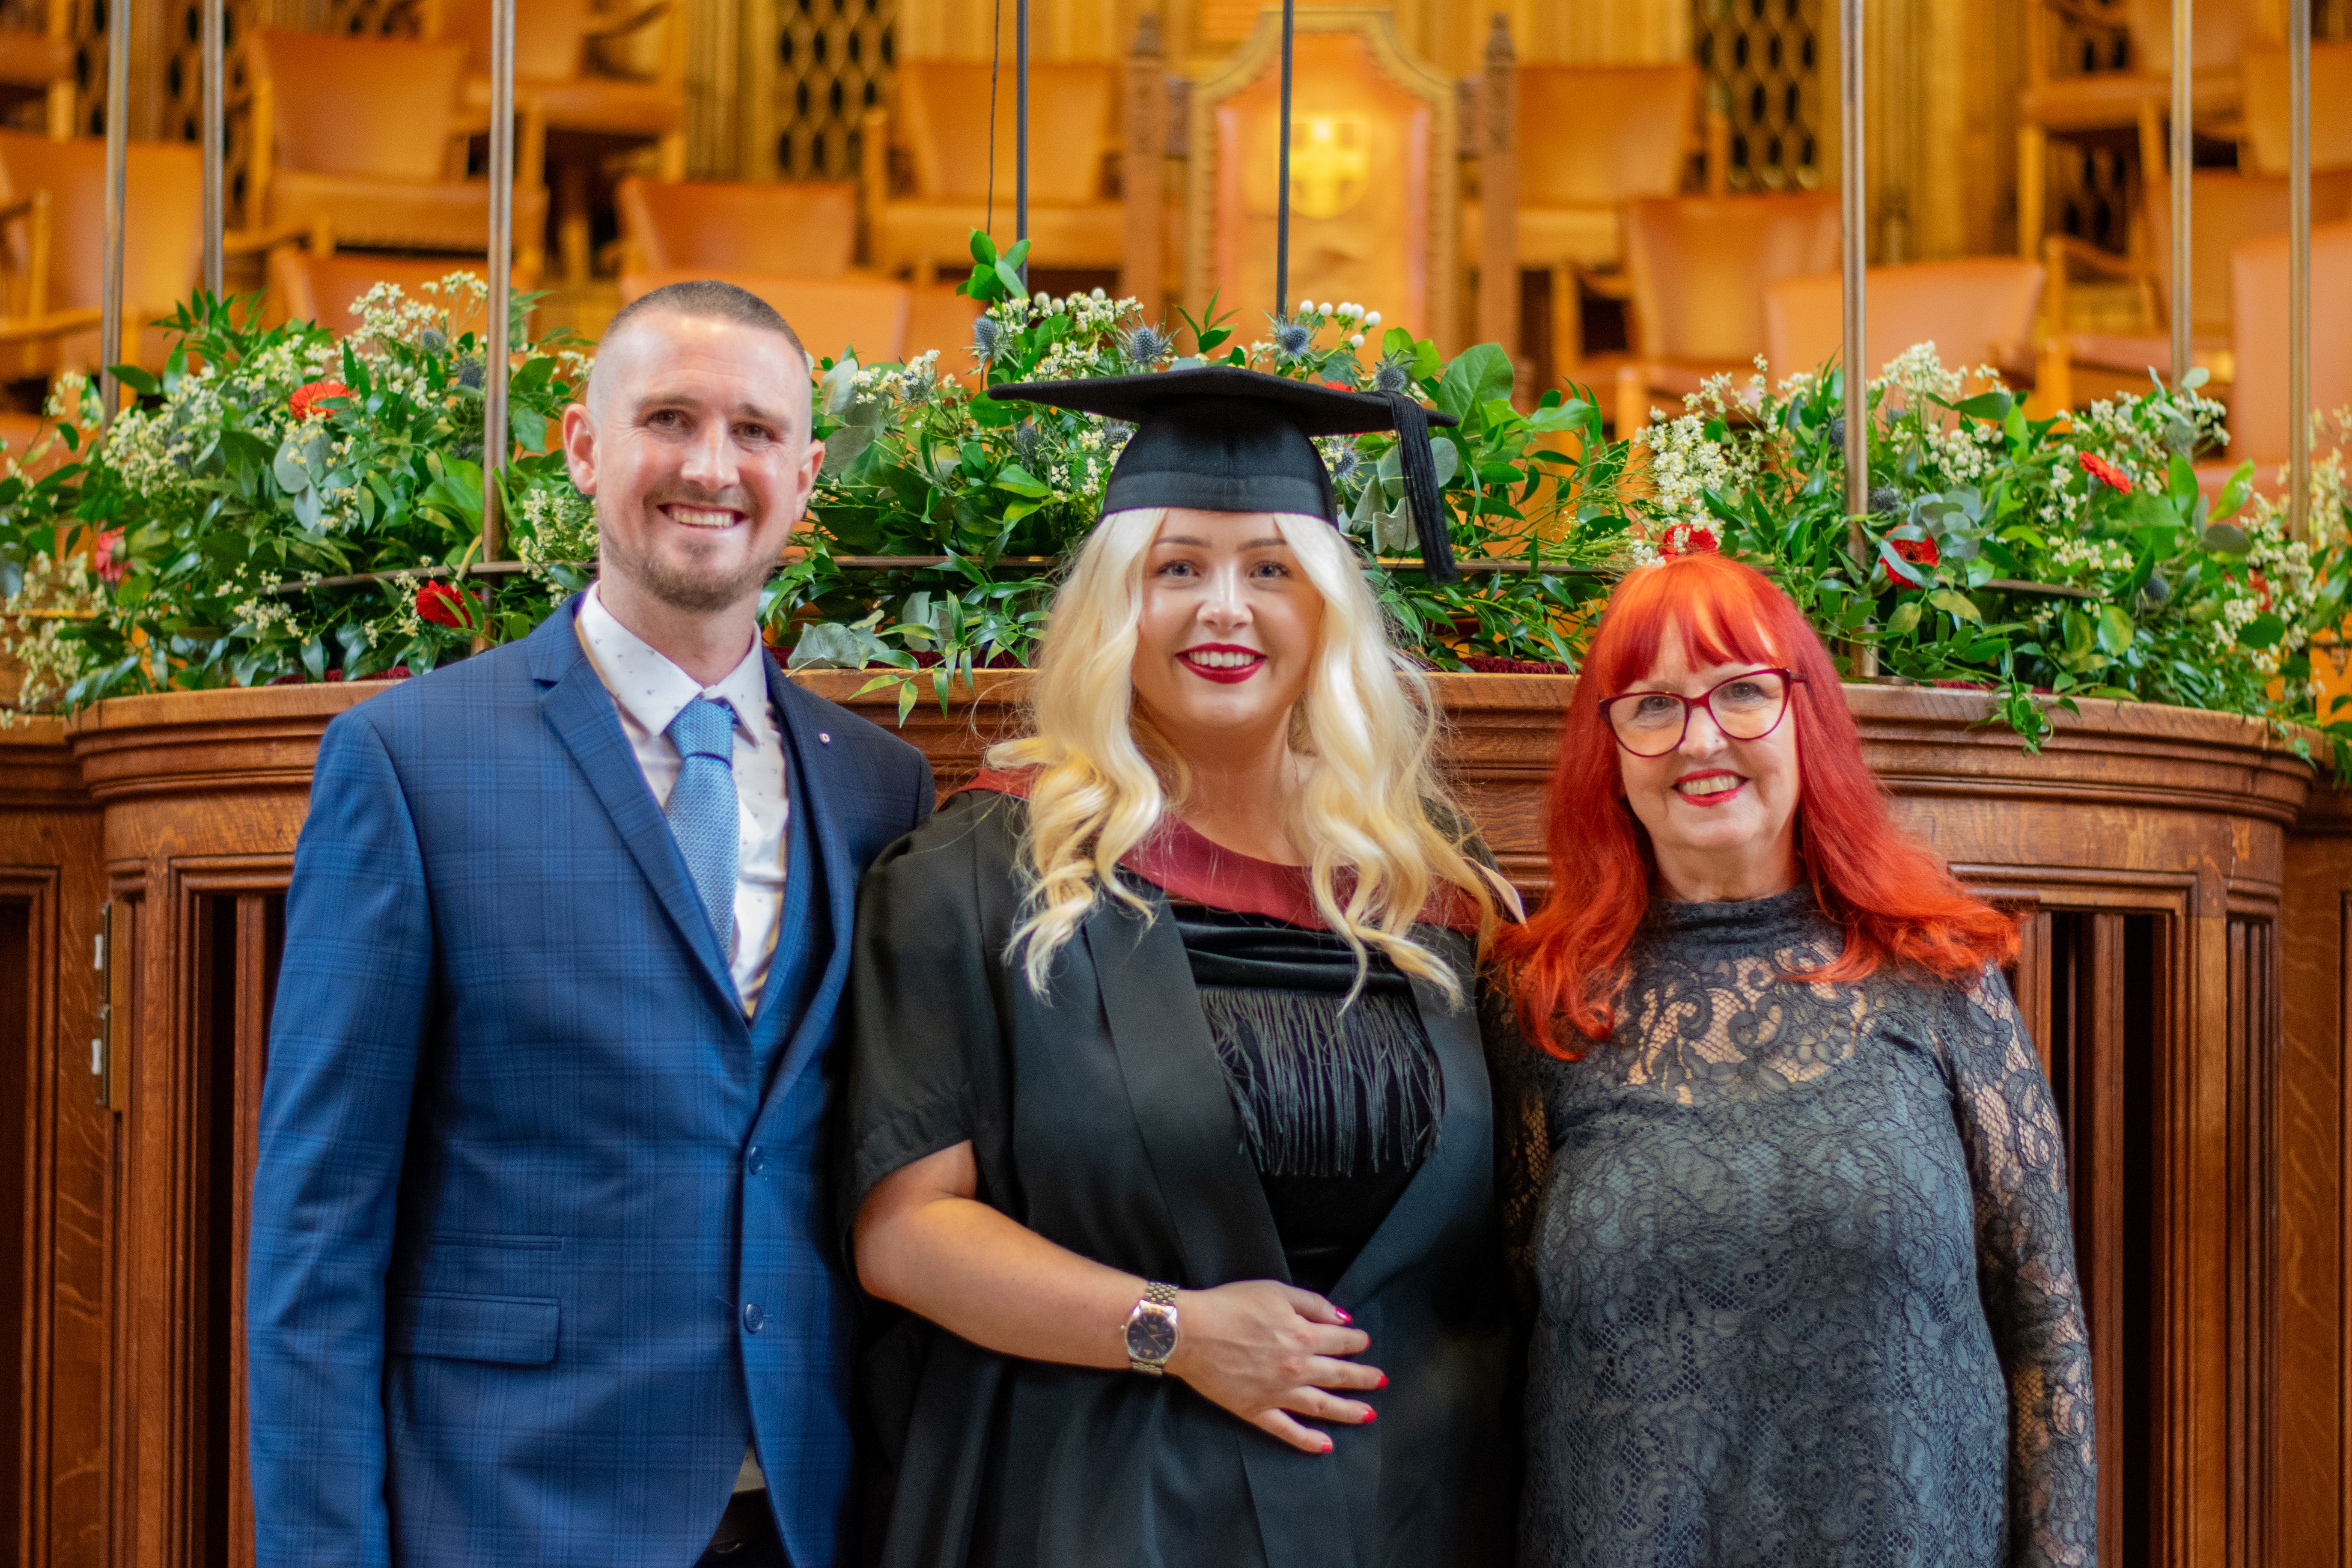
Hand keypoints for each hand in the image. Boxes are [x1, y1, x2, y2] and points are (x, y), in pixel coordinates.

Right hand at [1162, 1280, 1382, 1453]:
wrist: (1189, 1332)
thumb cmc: (1229, 1305)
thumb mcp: (1275, 1291)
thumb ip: (1313, 1304)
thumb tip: (1342, 1319)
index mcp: (1303, 1336)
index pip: (1341, 1342)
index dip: (1356, 1341)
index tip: (1363, 1342)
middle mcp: (1297, 1368)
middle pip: (1340, 1375)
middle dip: (1364, 1378)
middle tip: (1381, 1381)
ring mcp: (1278, 1394)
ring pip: (1322, 1406)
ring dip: (1348, 1411)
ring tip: (1368, 1414)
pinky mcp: (1257, 1411)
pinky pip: (1288, 1430)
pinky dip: (1308, 1441)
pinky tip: (1326, 1446)